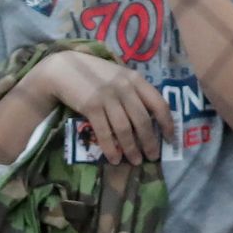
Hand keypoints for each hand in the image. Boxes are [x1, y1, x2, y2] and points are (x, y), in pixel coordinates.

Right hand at [33, 48, 175, 164]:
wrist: (62, 70)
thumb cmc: (92, 74)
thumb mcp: (118, 76)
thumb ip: (132, 90)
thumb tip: (148, 115)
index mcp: (136, 79)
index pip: (159, 103)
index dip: (167, 123)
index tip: (170, 139)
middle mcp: (125, 88)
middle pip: (143, 120)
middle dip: (150, 141)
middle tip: (153, 156)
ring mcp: (108, 97)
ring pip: (125, 129)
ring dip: (131, 148)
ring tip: (135, 161)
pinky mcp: (91, 107)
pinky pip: (104, 132)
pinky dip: (110, 148)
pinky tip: (115, 158)